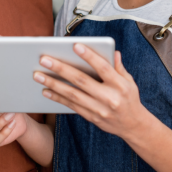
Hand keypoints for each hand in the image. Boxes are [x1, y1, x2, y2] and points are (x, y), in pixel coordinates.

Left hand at [34, 45, 148, 138]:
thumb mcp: (129, 81)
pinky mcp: (91, 117)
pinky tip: (45, 90)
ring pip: (73, 94)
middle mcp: (109, 97)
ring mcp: (99, 109)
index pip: (103, 68)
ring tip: (38, 75)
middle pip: (82, 81)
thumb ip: (119, 67)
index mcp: (119, 85)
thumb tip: (112, 52)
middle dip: (61, 69)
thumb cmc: (130, 98)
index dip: (90, 56)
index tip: (75, 46)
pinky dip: (57, 98)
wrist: (133, 125)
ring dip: (53, 84)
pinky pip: (71, 106)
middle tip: (44, 59)